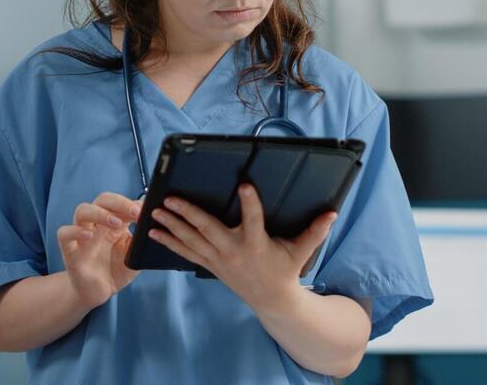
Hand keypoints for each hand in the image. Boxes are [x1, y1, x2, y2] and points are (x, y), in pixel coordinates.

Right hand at [57, 191, 142, 309]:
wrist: (99, 292)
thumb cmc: (116, 270)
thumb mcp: (134, 254)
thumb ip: (141, 238)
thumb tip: (153, 220)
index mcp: (113, 223)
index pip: (119, 203)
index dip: (131, 203)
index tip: (146, 210)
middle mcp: (97, 225)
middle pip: (101, 200)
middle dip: (118, 202)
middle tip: (135, 212)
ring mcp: (82, 236)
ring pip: (82, 210)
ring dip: (99, 213)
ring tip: (116, 224)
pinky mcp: (70, 251)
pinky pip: (64, 233)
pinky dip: (75, 231)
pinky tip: (88, 236)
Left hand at [147, 184, 336, 313]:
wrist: (271, 301)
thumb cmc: (285, 271)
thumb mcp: (301, 252)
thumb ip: (314, 232)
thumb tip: (332, 212)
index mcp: (257, 244)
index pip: (254, 220)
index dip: (251, 203)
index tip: (246, 184)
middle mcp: (234, 252)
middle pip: (208, 230)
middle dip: (188, 214)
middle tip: (171, 199)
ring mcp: (219, 260)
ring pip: (191, 241)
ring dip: (171, 226)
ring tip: (155, 211)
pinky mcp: (210, 265)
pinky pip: (186, 253)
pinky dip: (169, 243)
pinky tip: (153, 232)